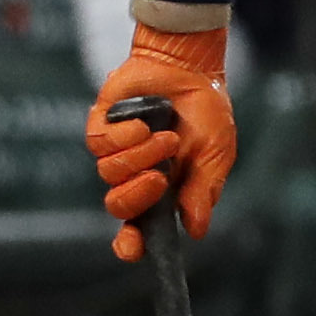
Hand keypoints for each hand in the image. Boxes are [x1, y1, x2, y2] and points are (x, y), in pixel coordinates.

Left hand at [86, 29, 237, 261]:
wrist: (190, 66)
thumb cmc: (206, 110)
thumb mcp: (215, 153)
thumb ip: (204, 190)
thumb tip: (197, 230)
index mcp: (163, 191)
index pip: (139, 228)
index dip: (131, 244)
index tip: (132, 248)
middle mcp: (135, 176)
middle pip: (118, 207)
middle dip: (137, 197)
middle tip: (159, 178)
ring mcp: (116, 152)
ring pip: (109, 174)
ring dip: (141, 156)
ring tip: (165, 137)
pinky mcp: (100, 128)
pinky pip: (100, 145)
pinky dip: (126, 135)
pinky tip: (144, 122)